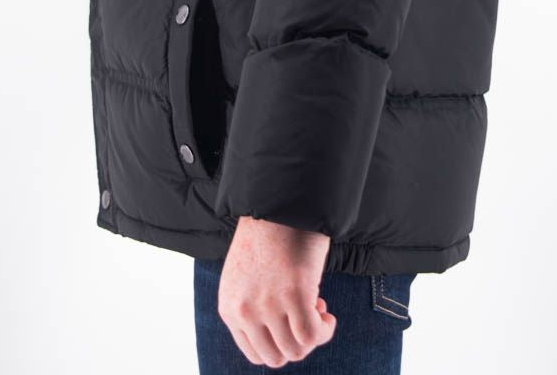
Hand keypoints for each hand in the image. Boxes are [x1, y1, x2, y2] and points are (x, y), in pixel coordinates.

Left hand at [217, 216, 336, 365]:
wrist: (279, 200)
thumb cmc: (268, 235)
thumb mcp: (248, 278)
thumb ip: (255, 307)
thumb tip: (281, 333)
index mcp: (229, 307)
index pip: (256, 352)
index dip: (280, 341)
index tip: (291, 319)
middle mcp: (245, 311)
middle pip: (276, 357)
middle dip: (297, 342)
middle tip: (307, 314)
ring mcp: (269, 304)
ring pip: (296, 350)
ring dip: (313, 336)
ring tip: (318, 309)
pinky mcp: (294, 294)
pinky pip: (312, 335)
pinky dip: (324, 330)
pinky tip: (326, 313)